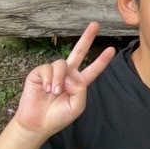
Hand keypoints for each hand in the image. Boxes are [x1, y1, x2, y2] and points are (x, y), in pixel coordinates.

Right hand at [15, 23, 115, 138]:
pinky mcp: (39, 73)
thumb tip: (71, 75)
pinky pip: (47, 68)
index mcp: (78, 83)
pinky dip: (48, 79)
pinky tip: (46, 89)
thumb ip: (80, 89)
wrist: (37, 123)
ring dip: (59, 79)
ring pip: (61, 64)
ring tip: (54, 92)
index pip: (93, 70)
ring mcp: (53, 73)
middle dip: (87, 38)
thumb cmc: (58, 117)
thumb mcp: (76, 106)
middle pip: (78, 52)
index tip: (112, 50)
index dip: (102, 60)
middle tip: (95, 25)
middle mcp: (67, 75)